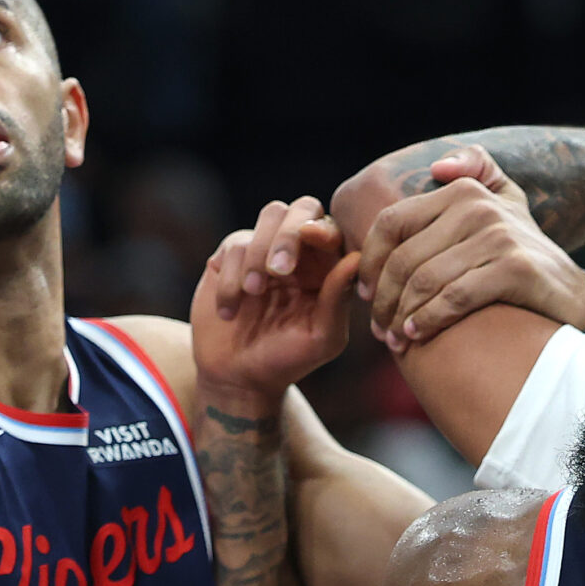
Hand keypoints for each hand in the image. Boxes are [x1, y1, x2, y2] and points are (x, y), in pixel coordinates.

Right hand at [193, 197, 360, 400]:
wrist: (238, 376)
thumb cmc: (288, 359)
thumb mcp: (322, 338)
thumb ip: (338, 299)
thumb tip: (355, 258)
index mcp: (327, 267)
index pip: (332, 229)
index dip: (323, 228)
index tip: (311, 238)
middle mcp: (299, 252)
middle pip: (300, 208)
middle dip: (289, 234)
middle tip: (279, 271)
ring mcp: (263, 249)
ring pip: (268, 217)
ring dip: (259, 253)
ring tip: (253, 293)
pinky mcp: (230, 256)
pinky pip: (233, 246)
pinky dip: (230, 279)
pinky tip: (230, 311)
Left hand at [355, 148, 584, 350]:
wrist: (570, 293)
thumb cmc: (521, 255)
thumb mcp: (504, 203)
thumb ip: (477, 171)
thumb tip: (440, 167)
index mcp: (462, 190)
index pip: (393, 222)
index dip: (371, 261)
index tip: (367, 293)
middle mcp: (479, 207)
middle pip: (405, 258)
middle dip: (384, 300)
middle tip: (379, 330)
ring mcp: (498, 236)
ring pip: (425, 280)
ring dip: (402, 316)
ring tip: (395, 340)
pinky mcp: (515, 268)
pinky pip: (454, 297)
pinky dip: (430, 320)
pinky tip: (418, 335)